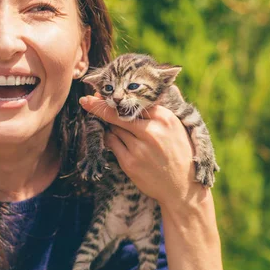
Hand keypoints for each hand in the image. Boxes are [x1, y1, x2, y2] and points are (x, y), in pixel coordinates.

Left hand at [79, 95, 206, 210]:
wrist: (183, 188)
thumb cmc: (179, 154)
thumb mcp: (179, 127)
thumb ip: (163, 108)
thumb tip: (161, 81)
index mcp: (164, 118)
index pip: (134, 102)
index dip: (117, 98)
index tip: (102, 91)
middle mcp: (151, 131)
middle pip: (118, 114)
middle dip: (102, 106)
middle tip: (87, 100)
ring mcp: (139, 148)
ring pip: (113, 129)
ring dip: (110, 126)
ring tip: (113, 126)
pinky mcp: (130, 163)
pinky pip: (111, 144)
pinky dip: (110, 139)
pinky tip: (115, 139)